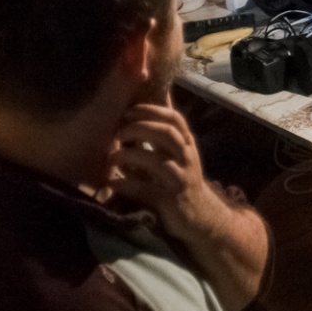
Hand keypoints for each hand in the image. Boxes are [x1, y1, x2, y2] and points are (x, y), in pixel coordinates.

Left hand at [106, 103, 236, 248]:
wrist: (200, 216)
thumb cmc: (182, 178)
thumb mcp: (178, 151)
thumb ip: (165, 127)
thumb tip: (160, 93)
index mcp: (185, 144)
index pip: (174, 118)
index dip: (151, 110)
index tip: (128, 111)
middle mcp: (185, 159)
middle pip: (166, 134)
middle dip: (139, 129)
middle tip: (117, 133)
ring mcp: (179, 180)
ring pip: (156, 162)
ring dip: (129, 156)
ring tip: (110, 158)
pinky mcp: (169, 201)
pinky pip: (145, 190)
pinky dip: (126, 185)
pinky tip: (111, 183)